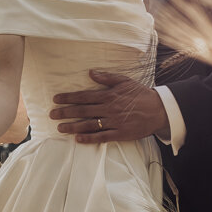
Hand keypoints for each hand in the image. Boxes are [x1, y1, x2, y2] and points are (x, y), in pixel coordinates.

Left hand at [51, 70, 167, 144]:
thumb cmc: (141, 94)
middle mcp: (109, 109)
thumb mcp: (125, 81)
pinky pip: (102, 137)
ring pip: (89, 125)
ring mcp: (114, 122)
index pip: (84, 96)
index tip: (56, 99)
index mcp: (109, 95)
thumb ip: (107, 78)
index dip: (69, 98)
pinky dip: (89, 138)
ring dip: (73, 127)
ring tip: (60, 128)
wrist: (159, 110)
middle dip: (65, 112)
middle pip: (83, 111)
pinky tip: (78, 139)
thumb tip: (91, 72)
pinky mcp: (120, 134)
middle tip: (52, 114)